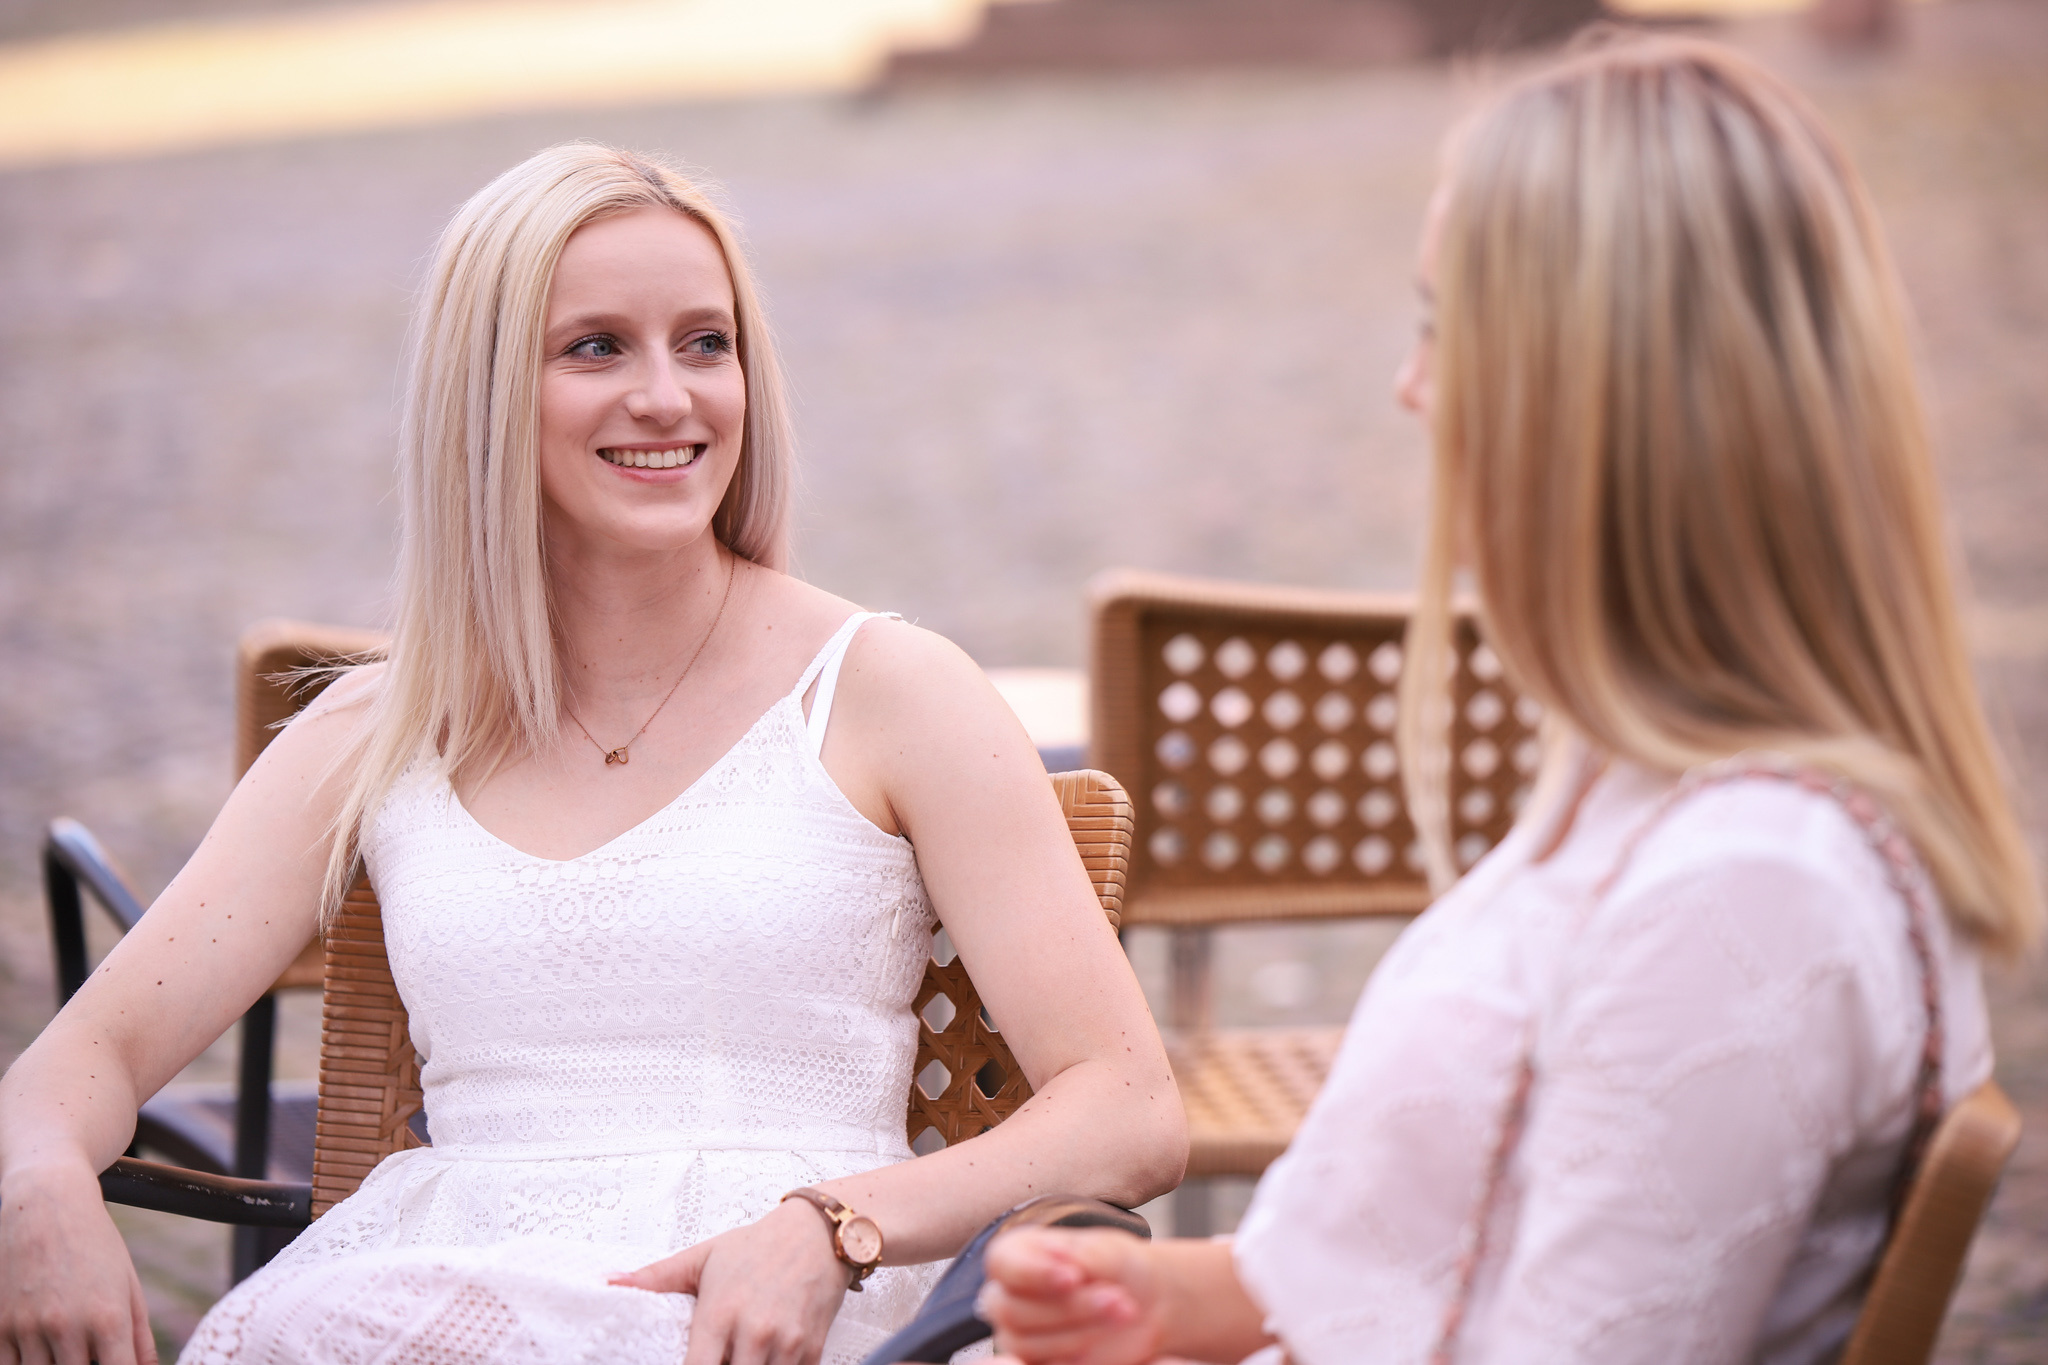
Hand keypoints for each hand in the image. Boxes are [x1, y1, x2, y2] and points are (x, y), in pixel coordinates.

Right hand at [0, 1161, 156, 1364]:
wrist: (45, 1204)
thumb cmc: (96, 1242)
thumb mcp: (128, 1283)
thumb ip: (139, 1332)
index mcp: (108, 1318)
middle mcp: (67, 1328)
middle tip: (91, 1355)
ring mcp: (29, 1329)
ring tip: (68, 1348)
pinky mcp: (0, 1326)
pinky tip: (41, 1352)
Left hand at [611, 1196, 850, 1364]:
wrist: (819, 1232)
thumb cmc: (758, 1245)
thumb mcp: (704, 1257)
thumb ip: (657, 1277)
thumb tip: (611, 1283)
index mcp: (719, 1313)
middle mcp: (753, 1332)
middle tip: (719, 1360)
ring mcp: (786, 1343)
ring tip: (740, 1357)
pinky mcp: (812, 1349)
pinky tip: (765, 1361)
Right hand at [978, 1227, 1164, 1364]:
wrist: (1142, 1301)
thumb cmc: (1116, 1266)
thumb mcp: (1109, 1252)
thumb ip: (1086, 1255)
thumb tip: (1067, 1262)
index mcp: (1015, 1254)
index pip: (1003, 1263)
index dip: (1035, 1272)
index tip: (1074, 1277)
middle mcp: (1006, 1296)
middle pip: (1013, 1309)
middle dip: (1069, 1306)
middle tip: (1117, 1299)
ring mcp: (1017, 1334)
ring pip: (1025, 1344)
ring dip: (1078, 1333)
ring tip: (1122, 1315)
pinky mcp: (1035, 1362)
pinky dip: (1072, 1359)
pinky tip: (1100, 1349)